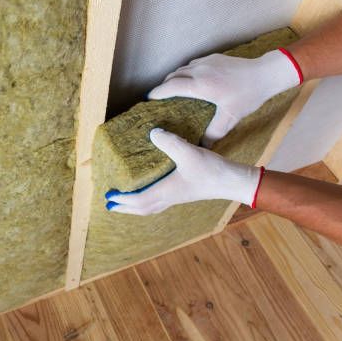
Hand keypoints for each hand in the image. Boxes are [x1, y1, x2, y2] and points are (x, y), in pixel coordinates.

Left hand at [105, 128, 262, 215]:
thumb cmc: (212, 170)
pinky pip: (159, 202)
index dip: (122, 200)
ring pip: (150, 207)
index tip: (108, 197)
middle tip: (110, 203)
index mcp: (166, 191)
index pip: (138, 200)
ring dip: (135, 206)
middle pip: (142, 208)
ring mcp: (177, 197)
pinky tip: (148, 191)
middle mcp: (169, 197)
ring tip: (124, 201)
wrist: (233, 181)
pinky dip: (148, 201)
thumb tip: (152, 133)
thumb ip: (170, 142)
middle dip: (124, 207)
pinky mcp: (183, 193)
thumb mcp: (188, 152)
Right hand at [148, 50, 301, 146]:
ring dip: (174, 78)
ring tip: (172, 88)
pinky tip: (190, 80)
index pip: (171, 86)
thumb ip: (214, 132)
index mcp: (200, 85)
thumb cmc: (248, 95)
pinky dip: (186, 72)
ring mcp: (206, 62)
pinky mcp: (213, 58)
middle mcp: (199, 71)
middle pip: (173, 76)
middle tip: (159, 96)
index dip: (158, 92)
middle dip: (163, 85)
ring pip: (182, 68)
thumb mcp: (231, 117)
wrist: (266, 73)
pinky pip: (192, 64)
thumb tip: (203, 147)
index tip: (150, 98)